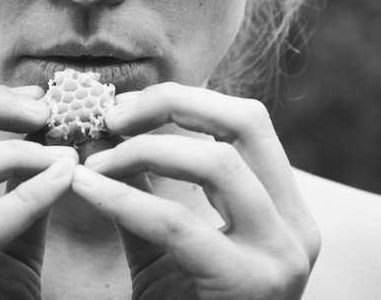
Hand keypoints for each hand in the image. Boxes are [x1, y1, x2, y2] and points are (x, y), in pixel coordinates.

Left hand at [71, 83, 319, 299]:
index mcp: (282, 206)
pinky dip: (124, 196)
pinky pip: (177, 221)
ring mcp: (281, 256)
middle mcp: (295, 224)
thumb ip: (143, 185)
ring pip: (217, 162)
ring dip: (144, 149)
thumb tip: (104, 129)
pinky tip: (84, 186)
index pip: (245, 120)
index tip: (123, 105)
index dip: (182, 100)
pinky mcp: (249, 285)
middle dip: (171, 105)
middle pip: (245, 121)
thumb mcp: (162, 240)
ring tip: (94, 159)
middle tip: (110, 116)